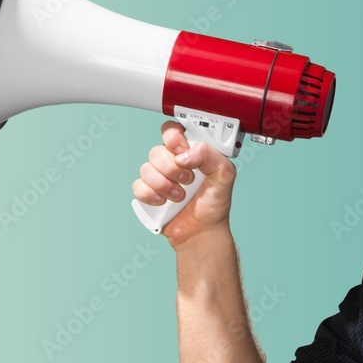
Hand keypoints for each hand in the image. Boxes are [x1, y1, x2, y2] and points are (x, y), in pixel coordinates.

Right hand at [131, 120, 237, 245]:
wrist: (202, 232)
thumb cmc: (214, 204)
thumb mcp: (225, 175)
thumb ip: (212, 155)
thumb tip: (186, 154)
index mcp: (189, 152)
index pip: (172, 131)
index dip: (173, 138)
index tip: (183, 151)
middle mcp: (172, 162)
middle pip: (156, 150)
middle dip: (173, 169)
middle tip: (188, 180)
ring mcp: (158, 178)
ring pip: (146, 168)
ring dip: (165, 185)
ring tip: (179, 196)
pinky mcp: (148, 193)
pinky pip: (138, 186)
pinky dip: (152, 195)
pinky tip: (164, 202)